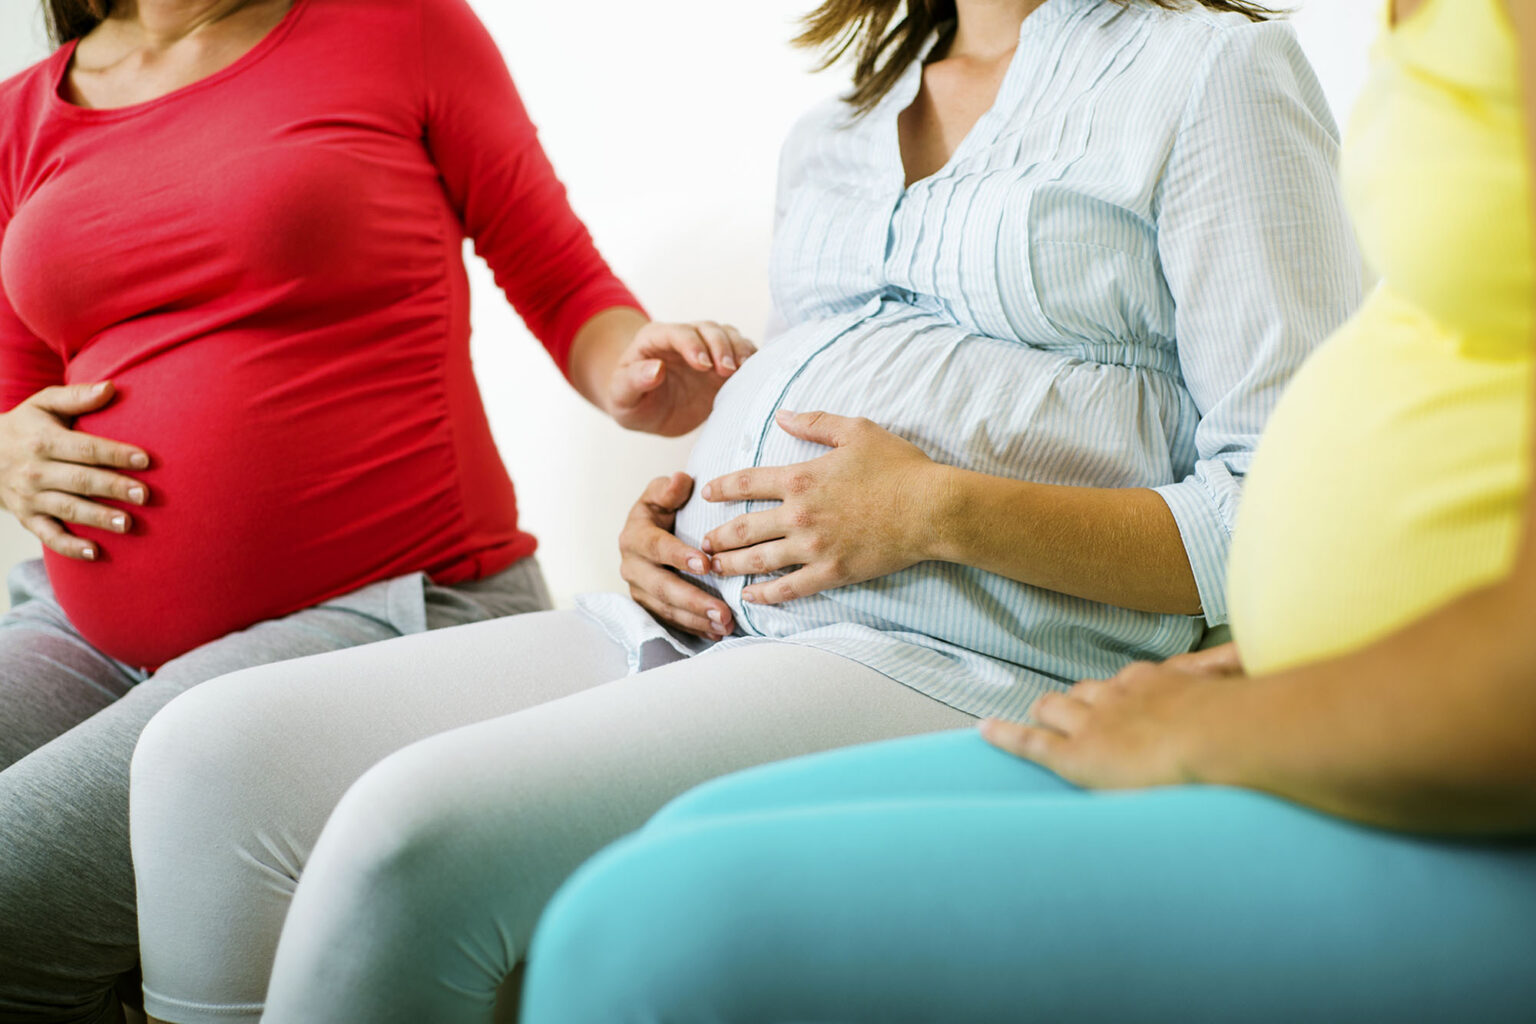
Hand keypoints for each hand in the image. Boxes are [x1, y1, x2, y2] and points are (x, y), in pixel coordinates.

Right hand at [0, 381, 149, 560]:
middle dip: (112, 488)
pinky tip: (95, 553)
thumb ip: (78, 397)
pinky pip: (48, 535)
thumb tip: (112, 386)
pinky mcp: (27, 518)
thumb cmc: (28, 425)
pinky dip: (69, 546)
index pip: (84, 448)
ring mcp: (30, 497)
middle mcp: (35, 471)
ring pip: (68, 509)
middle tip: (144, 495)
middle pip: (80, 480)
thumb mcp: (45, 404)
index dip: (114, 454)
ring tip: (128, 524)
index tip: (145, 460)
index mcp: (44, 441)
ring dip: (97, 518)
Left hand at [608, 321, 754, 436]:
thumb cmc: (631, 402)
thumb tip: (656, 369)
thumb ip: (634, 381)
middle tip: (728, 370)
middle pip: (708, 329)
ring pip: (728, 335)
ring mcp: (706, 348)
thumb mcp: (621, 397)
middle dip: (721, 346)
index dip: (692, 344)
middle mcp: (683, 338)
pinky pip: (741, 352)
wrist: (648, 411)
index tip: (704, 365)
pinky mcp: (722, 364)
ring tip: (743, 369)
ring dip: (739, 349)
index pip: (677, 332)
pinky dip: (752, 359)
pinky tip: (755, 373)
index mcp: (654, 339)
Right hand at [619, 471, 734, 637]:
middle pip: (661, 587)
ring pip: (665, 609)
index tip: (706, 564)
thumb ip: (669, 489)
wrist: (650, 531)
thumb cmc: (662, 509)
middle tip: (723, 611)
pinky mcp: (648, 606)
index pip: (656, 547)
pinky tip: (716, 633)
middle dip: (692, 601)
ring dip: (696, 620)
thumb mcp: (661, 493)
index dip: (679, 556)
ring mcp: (638, 589)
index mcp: (634, 536)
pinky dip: (693, 629)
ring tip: (725, 625)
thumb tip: (680, 480)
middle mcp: (631, 566)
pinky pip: (669, 621)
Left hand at [700, 410, 942, 604]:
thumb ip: (814, 421)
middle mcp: (799, 514)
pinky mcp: (832, 572)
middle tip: (702, 542)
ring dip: (730, 565)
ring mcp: (814, 547)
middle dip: (717, 536)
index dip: (721, 488)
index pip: (746, 482)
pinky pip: (789, 588)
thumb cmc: (899, 466)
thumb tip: (781, 415)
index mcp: (801, 478)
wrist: (932, 508)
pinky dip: (765, 595)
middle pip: (743, 528)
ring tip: (713, 568)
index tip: (706, 494)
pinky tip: (749, 597)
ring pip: (758, 560)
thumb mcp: (857, 430)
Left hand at [979, 647, 1246, 788]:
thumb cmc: (1240, 718)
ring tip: (1040, 721)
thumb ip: (1241, 672)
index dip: (1123, 693)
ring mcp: (1094, 723)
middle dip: (1079, 702)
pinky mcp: (1077, 754)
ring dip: (1048, 715)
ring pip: (1055, 708)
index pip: (1130, 681)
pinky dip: (1005, 735)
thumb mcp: (1244, 686)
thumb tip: (1259, 654)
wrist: (1219, 736)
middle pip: (1086, 691)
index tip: (1127, 699)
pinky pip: (1031, 742)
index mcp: (1156, 680)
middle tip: (1079, 714)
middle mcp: (1119, 694)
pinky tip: (985, 731)